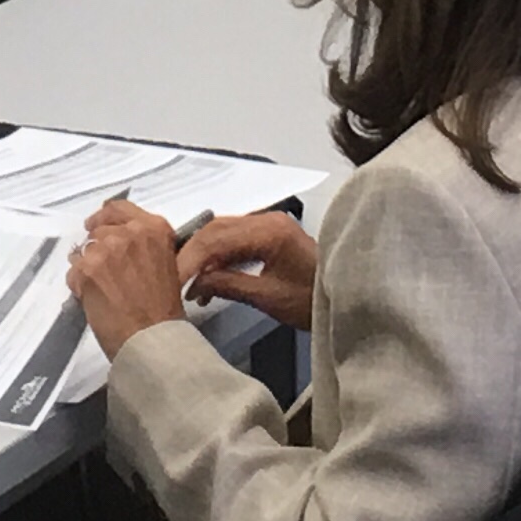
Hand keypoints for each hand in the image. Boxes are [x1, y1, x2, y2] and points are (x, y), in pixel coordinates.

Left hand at [69, 197, 193, 358]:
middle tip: (103, 272)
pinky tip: (92, 300)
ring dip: (86, 267)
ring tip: (100, 290)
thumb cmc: (163, 310)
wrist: (152, 339)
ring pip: (83, 251)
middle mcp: (130, 233)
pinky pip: (73, 272)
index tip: (95, 225)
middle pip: (98, 231)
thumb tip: (119, 243)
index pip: (118, 208)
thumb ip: (144, 247)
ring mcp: (106, 250)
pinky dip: (78, 285)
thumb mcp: (165, 265)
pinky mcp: (87, 269)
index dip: (103, 217)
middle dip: (97, 249)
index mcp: (154, 229)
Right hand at [175, 211, 316, 333]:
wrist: (347, 299)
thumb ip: (228, 284)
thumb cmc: (313, 300)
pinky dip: (217, 258)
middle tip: (174, 281)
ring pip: (221, 233)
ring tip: (189, 285)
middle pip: (216, 230)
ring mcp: (268, 224)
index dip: (191, 259)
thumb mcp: (268, 297)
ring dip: (203, 257)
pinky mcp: (268, 235)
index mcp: (270, 230)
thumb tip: (194, 284)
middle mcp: (267, 219)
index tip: (174, 280)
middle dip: (192, 256)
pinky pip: (233, 240)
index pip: (217, 238)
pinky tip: (208, 281)